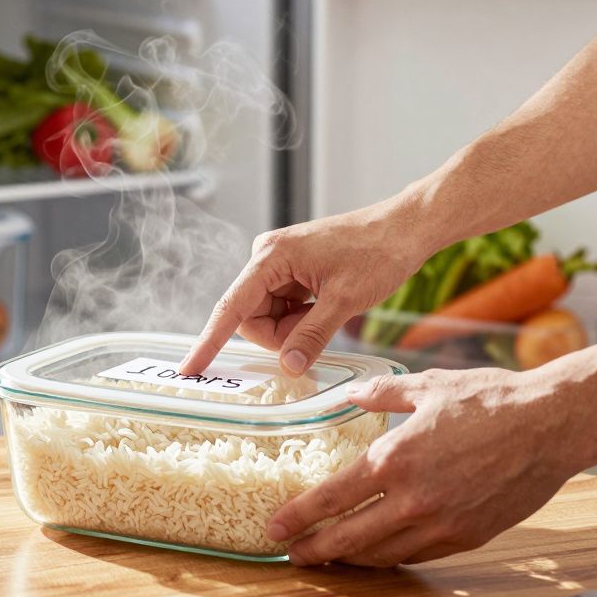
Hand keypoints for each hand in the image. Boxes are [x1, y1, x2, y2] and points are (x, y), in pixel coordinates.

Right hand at [180, 194, 431, 376]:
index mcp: (271, 257)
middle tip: (318, 328)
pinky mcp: (293, 272)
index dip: (209, 341)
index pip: (231, 307)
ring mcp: (280, 265)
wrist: (406, 228)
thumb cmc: (378, 252)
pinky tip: (327, 307)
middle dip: (279, 335)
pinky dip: (302, 319)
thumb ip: (311, 336)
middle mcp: (267, 258)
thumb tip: (287, 367)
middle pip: (251, 317)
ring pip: (269, 317)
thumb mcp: (344, 301)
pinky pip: (284, 309)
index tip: (189, 369)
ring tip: (330, 311)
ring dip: (294, 328)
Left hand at [269, 368, 587, 566]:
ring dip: (350, 560)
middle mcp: (413, 499)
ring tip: (330, 557)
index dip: (298, 517)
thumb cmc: (491, 400)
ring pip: (382, 555)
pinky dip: (392, 556)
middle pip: (349, 539)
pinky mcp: (468, 536)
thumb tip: (348, 394)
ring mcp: (442, 523)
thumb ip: (380, 394)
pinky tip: (379, 552)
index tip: (276, 528)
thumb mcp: (425, 386)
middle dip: (314, 550)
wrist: (551, 424)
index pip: (331, 499)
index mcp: (395, 459)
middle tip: (292, 555)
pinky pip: (418, 555)